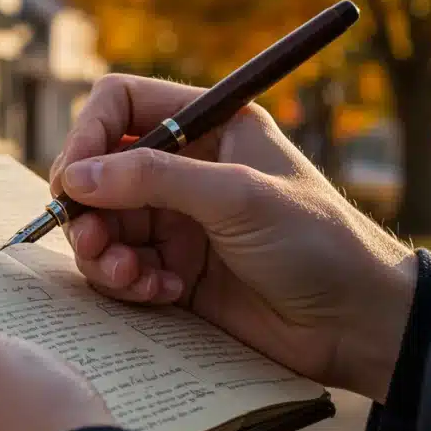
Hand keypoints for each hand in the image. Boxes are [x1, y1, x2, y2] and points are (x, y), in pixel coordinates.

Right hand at [49, 74, 417, 403]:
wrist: (358, 325)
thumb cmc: (317, 244)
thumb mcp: (237, 198)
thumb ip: (153, 179)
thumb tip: (76, 177)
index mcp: (209, 126)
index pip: (120, 105)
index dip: (88, 136)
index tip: (72, 180)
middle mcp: (186, 167)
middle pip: (99, 171)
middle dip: (89, 209)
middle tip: (92, 242)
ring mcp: (177, 219)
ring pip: (102, 224)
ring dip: (103, 253)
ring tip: (130, 277)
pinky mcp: (173, 268)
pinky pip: (121, 267)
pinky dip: (128, 283)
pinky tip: (163, 295)